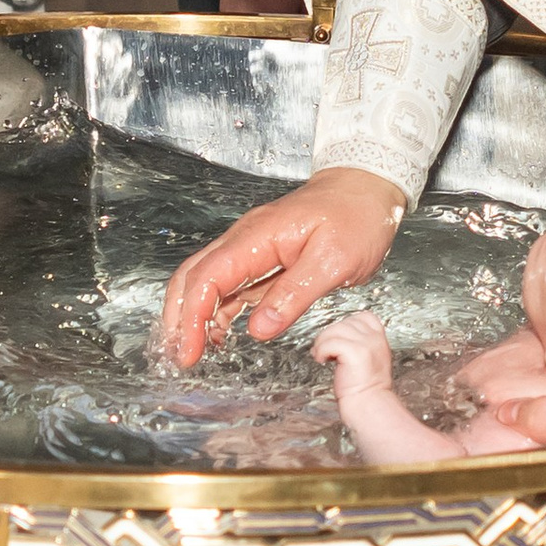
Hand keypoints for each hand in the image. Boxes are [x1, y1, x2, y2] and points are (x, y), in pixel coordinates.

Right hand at [160, 166, 406, 364]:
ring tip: (190, 352)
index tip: (188, 352)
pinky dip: (215, 311)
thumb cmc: (356, 217)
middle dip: (178, 318)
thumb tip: (259, 329)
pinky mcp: (261, 258)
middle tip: (179, 357)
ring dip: (192, 316)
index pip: (207, 278)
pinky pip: (228, 285)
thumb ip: (295, 294)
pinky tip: (217, 335)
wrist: (367, 188)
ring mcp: (250, 248)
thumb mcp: (335, 260)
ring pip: (204, 282)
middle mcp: (245, 240)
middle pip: (192, 277)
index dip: (192, 318)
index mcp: (257, 237)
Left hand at [312, 311, 393, 390]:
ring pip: (334, 330)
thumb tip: (335, 335)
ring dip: (322, 342)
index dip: (347, 324)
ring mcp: (366, 344)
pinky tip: (322, 361)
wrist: (368, 405)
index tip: (339, 340)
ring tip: (321, 355)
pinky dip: (321, 351)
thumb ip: (358, 344)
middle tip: (324, 350)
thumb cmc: (364, 388)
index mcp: (379, 339)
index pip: (363, 316)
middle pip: (344, 322)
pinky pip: (329, 342)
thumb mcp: (368, 359)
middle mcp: (374, 339)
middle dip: (330, 334)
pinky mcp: (354, 352)